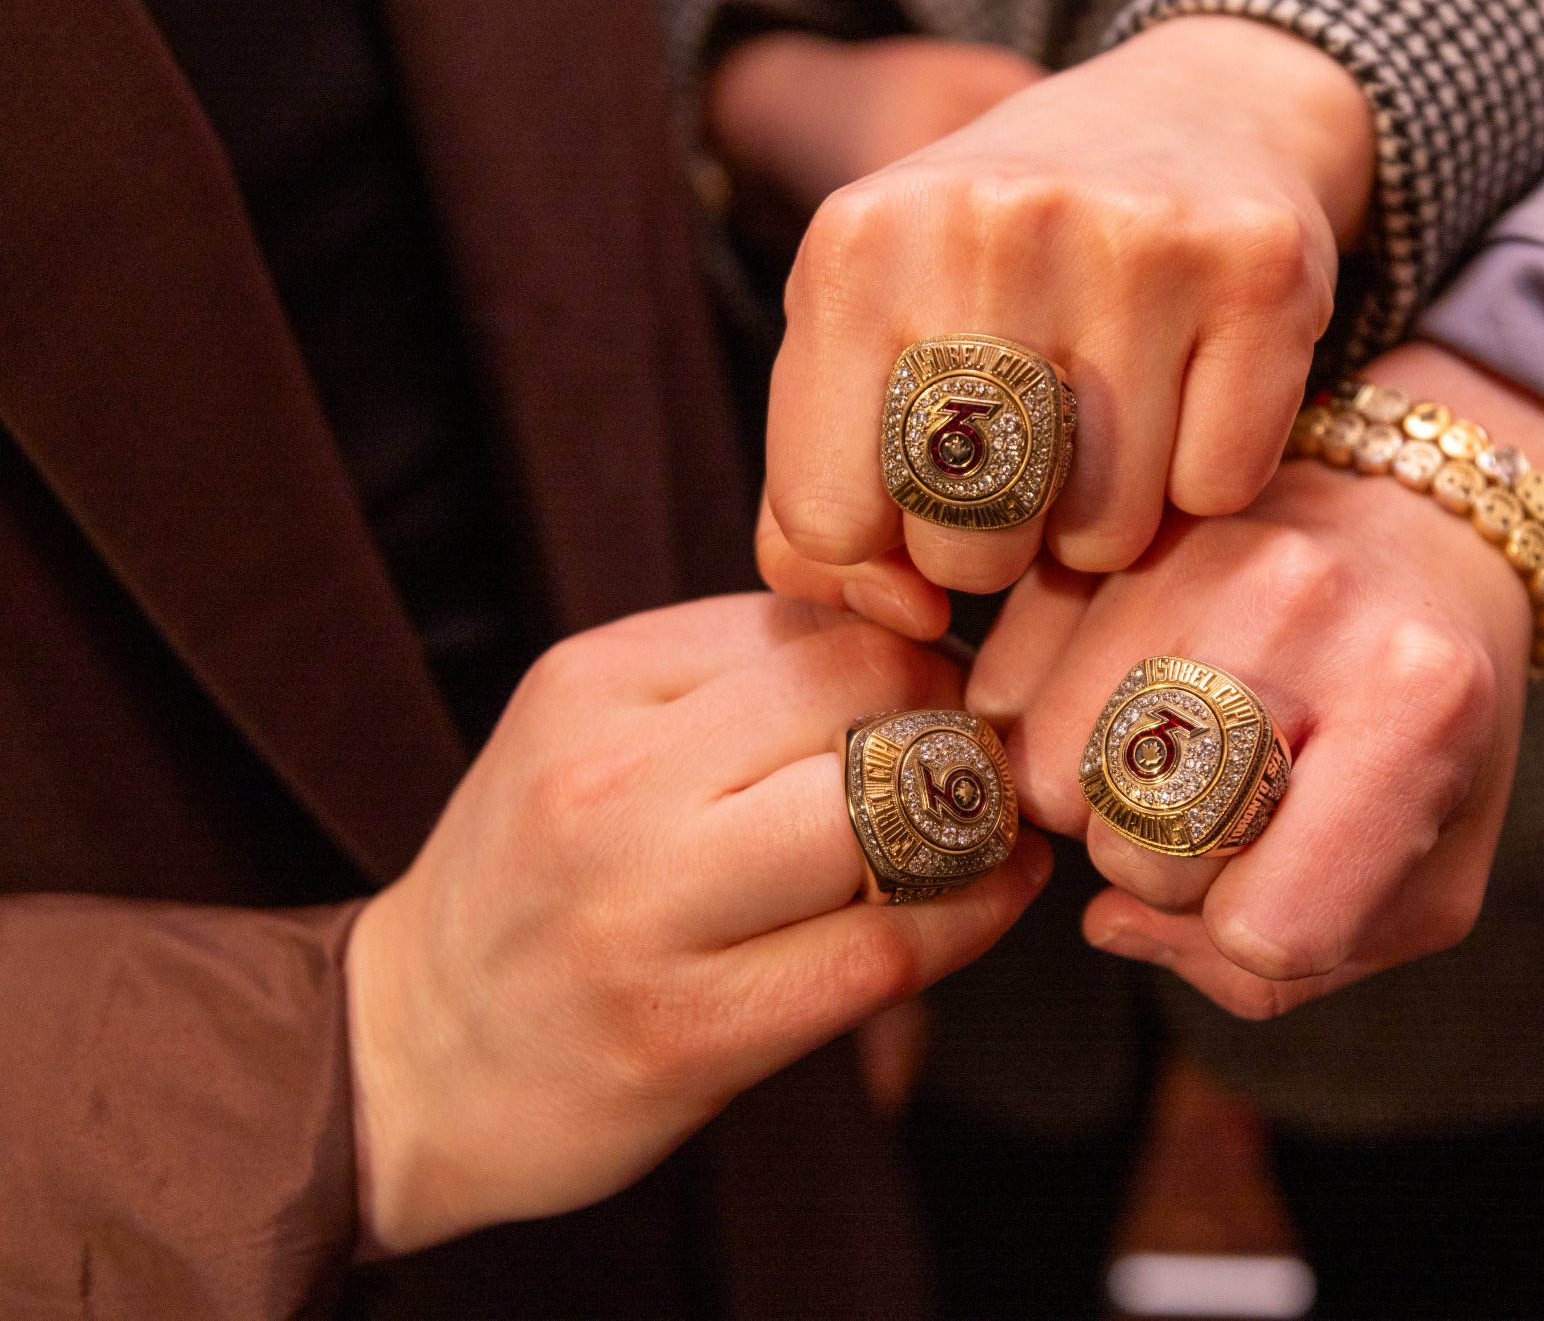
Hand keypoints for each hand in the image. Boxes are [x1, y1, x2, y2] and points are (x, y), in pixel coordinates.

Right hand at [344, 594, 1049, 1253]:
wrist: (409, 1060)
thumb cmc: (535, 881)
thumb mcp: (593, 731)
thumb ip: (737, 676)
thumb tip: (919, 639)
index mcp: (592, 684)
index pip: (817, 622)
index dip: (913, 653)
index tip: (941, 697)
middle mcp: (607, 785)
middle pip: (859, 699)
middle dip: (953, 725)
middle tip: (981, 762)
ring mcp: (645, 914)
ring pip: (882, 817)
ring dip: (974, 821)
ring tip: (992, 831)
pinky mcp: (689, 1032)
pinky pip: (881, 951)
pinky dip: (970, 918)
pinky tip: (993, 899)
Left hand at [761, 14, 1373, 627]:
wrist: (1190, 115)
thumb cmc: (995, 268)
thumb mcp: (866, 343)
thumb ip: (817, 511)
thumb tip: (907, 617)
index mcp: (857, 245)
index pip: (828, 521)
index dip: (882, 547)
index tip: (923, 498)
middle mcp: (989, 224)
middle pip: (971, 546)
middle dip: (1000, 545)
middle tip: (1031, 467)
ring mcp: (1133, 239)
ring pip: (1107, 535)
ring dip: (1107, 521)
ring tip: (1109, 429)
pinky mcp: (1258, 267)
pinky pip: (1217, 490)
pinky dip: (1205, 479)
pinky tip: (1194, 397)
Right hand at [966, 344, 1543, 1017]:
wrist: (1417, 523)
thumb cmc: (1433, 725)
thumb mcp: (1429, 875)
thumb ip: (1293, 965)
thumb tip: (1111, 923)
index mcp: (1419, 705)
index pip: (1269, 928)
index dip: (1257, 932)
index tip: (1283, 875)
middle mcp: (1303, 606)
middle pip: (1142, 856)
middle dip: (1170, 870)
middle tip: (1226, 807)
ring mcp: (1189, 550)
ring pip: (1051, 781)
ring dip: (1096, 802)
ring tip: (1172, 752)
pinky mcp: (1102, 529)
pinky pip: (1002, 693)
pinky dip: (1041, 726)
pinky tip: (1118, 699)